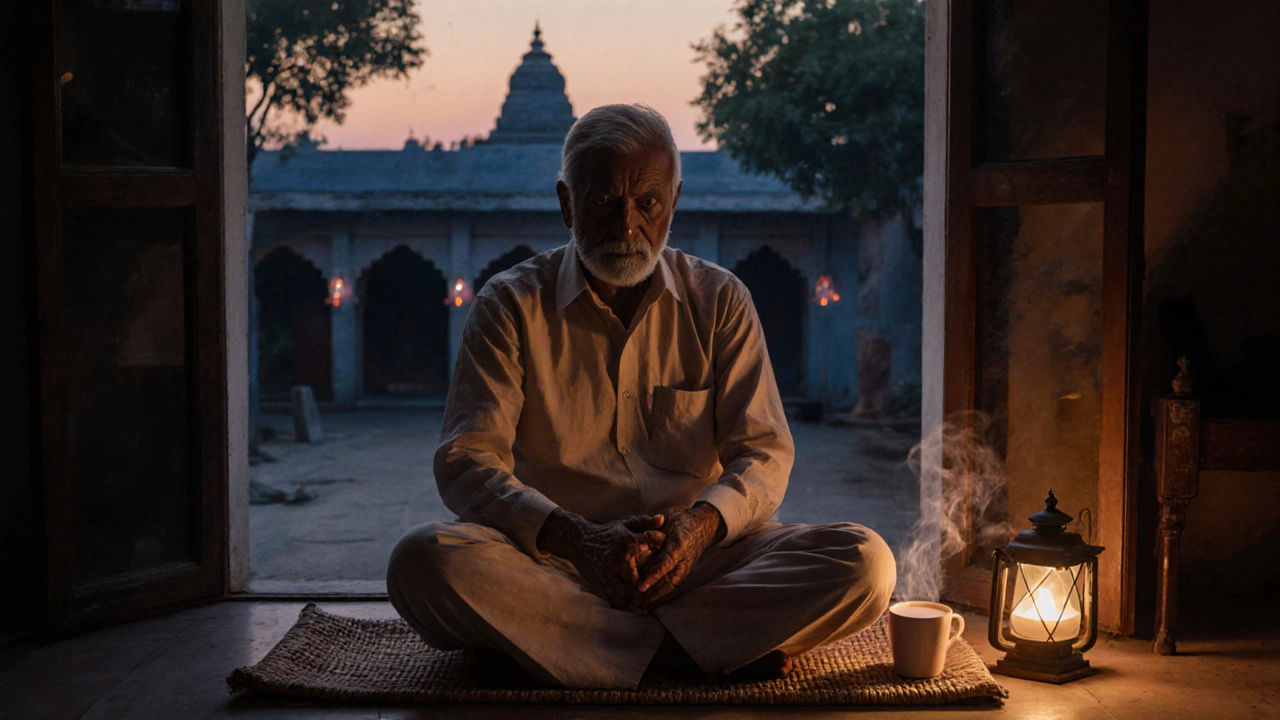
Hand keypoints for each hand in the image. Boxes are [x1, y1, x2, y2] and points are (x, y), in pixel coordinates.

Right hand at [538, 510, 665, 608]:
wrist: (579, 543)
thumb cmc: (606, 533)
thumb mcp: (625, 525)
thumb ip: (645, 522)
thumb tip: (662, 519)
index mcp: (628, 543)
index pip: (655, 546)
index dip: (664, 551)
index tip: (667, 554)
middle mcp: (620, 560)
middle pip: (648, 577)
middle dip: (656, 580)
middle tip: (663, 581)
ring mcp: (611, 575)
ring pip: (635, 592)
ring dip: (644, 595)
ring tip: (652, 594)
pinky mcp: (604, 586)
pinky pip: (621, 600)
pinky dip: (631, 602)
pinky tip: (638, 601)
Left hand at [635, 503, 724, 608]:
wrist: (703, 525)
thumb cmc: (680, 520)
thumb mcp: (667, 517)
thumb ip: (653, 525)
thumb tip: (637, 534)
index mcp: (679, 543)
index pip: (665, 562)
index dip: (653, 575)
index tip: (640, 586)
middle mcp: (684, 559)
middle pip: (668, 580)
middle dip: (651, 593)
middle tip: (632, 601)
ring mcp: (686, 567)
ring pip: (670, 586)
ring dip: (654, 597)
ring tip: (637, 606)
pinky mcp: (685, 572)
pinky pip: (673, 586)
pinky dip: (660, 595)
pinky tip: (648, 602)